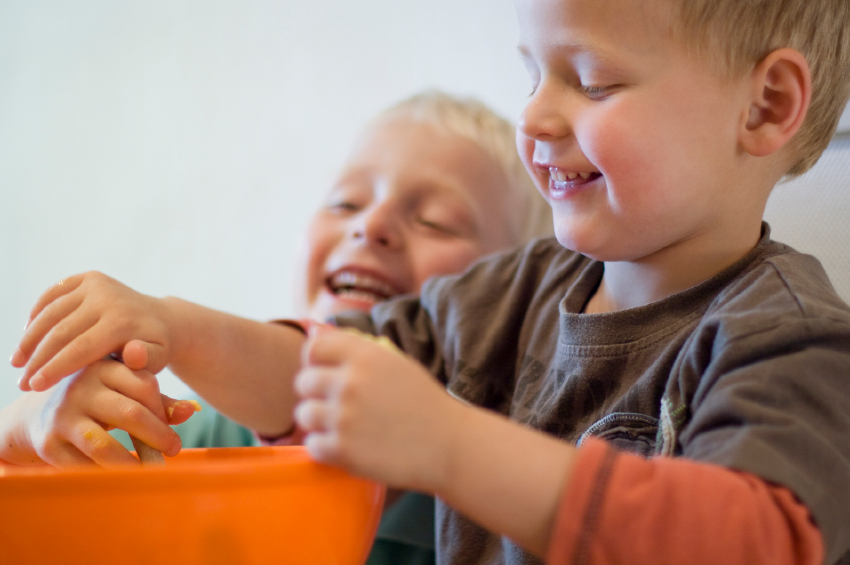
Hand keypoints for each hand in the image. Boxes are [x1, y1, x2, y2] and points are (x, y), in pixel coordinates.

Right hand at [0, 359, 196, 466]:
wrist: (37, 412)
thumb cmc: (96, 399)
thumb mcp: (123, 390)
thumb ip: (158, 401)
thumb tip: (191, 411)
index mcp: (103, 367)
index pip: (144, 385)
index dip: (164, 411)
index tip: (174, 432)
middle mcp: (81, 388)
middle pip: (129, 413)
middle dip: (157, 436)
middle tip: (174, 451)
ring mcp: (62, 416)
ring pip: (103, 446)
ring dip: (131, 465)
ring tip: (150, 473)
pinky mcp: (48, 443)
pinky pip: (82, 467)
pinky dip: (104, 476)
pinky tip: (120, 480)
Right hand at [11, 272, 172, 391]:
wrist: (162, 319)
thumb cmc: (154, 349)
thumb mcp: (157, 360)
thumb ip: (145, 361)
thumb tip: (132, 353)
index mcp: (122, 322)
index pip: (80, 349)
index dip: (54, 368)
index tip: (33, 387)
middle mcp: (107, 298)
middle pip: (61, 332)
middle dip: (38, 359)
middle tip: (21, 383)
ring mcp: (96, 284)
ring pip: (51, 313)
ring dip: (30, 339)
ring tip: (17, 363)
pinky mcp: (88, 277)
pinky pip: (52, 295)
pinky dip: (36, 315)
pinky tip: (27, 336)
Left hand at [294, 326, 462, 490]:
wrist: (449, 444)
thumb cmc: (422, 402)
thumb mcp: (394, 362)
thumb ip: (354, 347)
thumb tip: (312, 327)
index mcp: (365, 356)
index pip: (314, 347)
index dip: (314, 360)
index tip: (326, 373)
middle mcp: (351, 382)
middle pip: (303, 382)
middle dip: (316, 393)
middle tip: (336, 405)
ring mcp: (344, 417)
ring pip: (304, 414)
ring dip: (319, 422)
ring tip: (342, 427)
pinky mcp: (343, 451)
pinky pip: (311, 445)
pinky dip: (325, 448)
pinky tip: (346, 446)